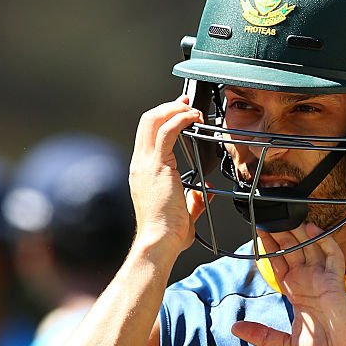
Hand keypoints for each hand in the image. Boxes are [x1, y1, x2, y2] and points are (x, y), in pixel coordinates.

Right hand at [129, 96, 210, 257]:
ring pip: (153, 120)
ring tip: (192, 109)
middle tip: (187, 103)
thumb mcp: (184, 214)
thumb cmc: (168, 234)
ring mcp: (146, 164)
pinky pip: (167, 131)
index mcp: (143, 173)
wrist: (159, 241)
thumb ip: (194, 201)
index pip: (148, 136)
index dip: (163, 119)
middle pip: (146, 121)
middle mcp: (140, 164)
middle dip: (168, 107)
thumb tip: (206, 194)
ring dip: (174, 109)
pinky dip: (180, 119)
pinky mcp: (157, 166)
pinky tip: (193, 119)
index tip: (181, 113)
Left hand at [231, 223, 345, 345]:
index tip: (258, 235)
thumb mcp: (287, 345)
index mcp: (298, 295)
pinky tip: (311, 229)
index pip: (280, 266)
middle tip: (268, 218)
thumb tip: (235, 329)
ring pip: (310, 249)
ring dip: (298, 233)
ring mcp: (323, 282)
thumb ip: (262, 335)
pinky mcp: (336, 283)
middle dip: (281, 236)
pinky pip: (332, 256)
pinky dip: (324, 241)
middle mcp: (310, 284)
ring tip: (285, 217)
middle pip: (293, 252)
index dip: (270, 250)